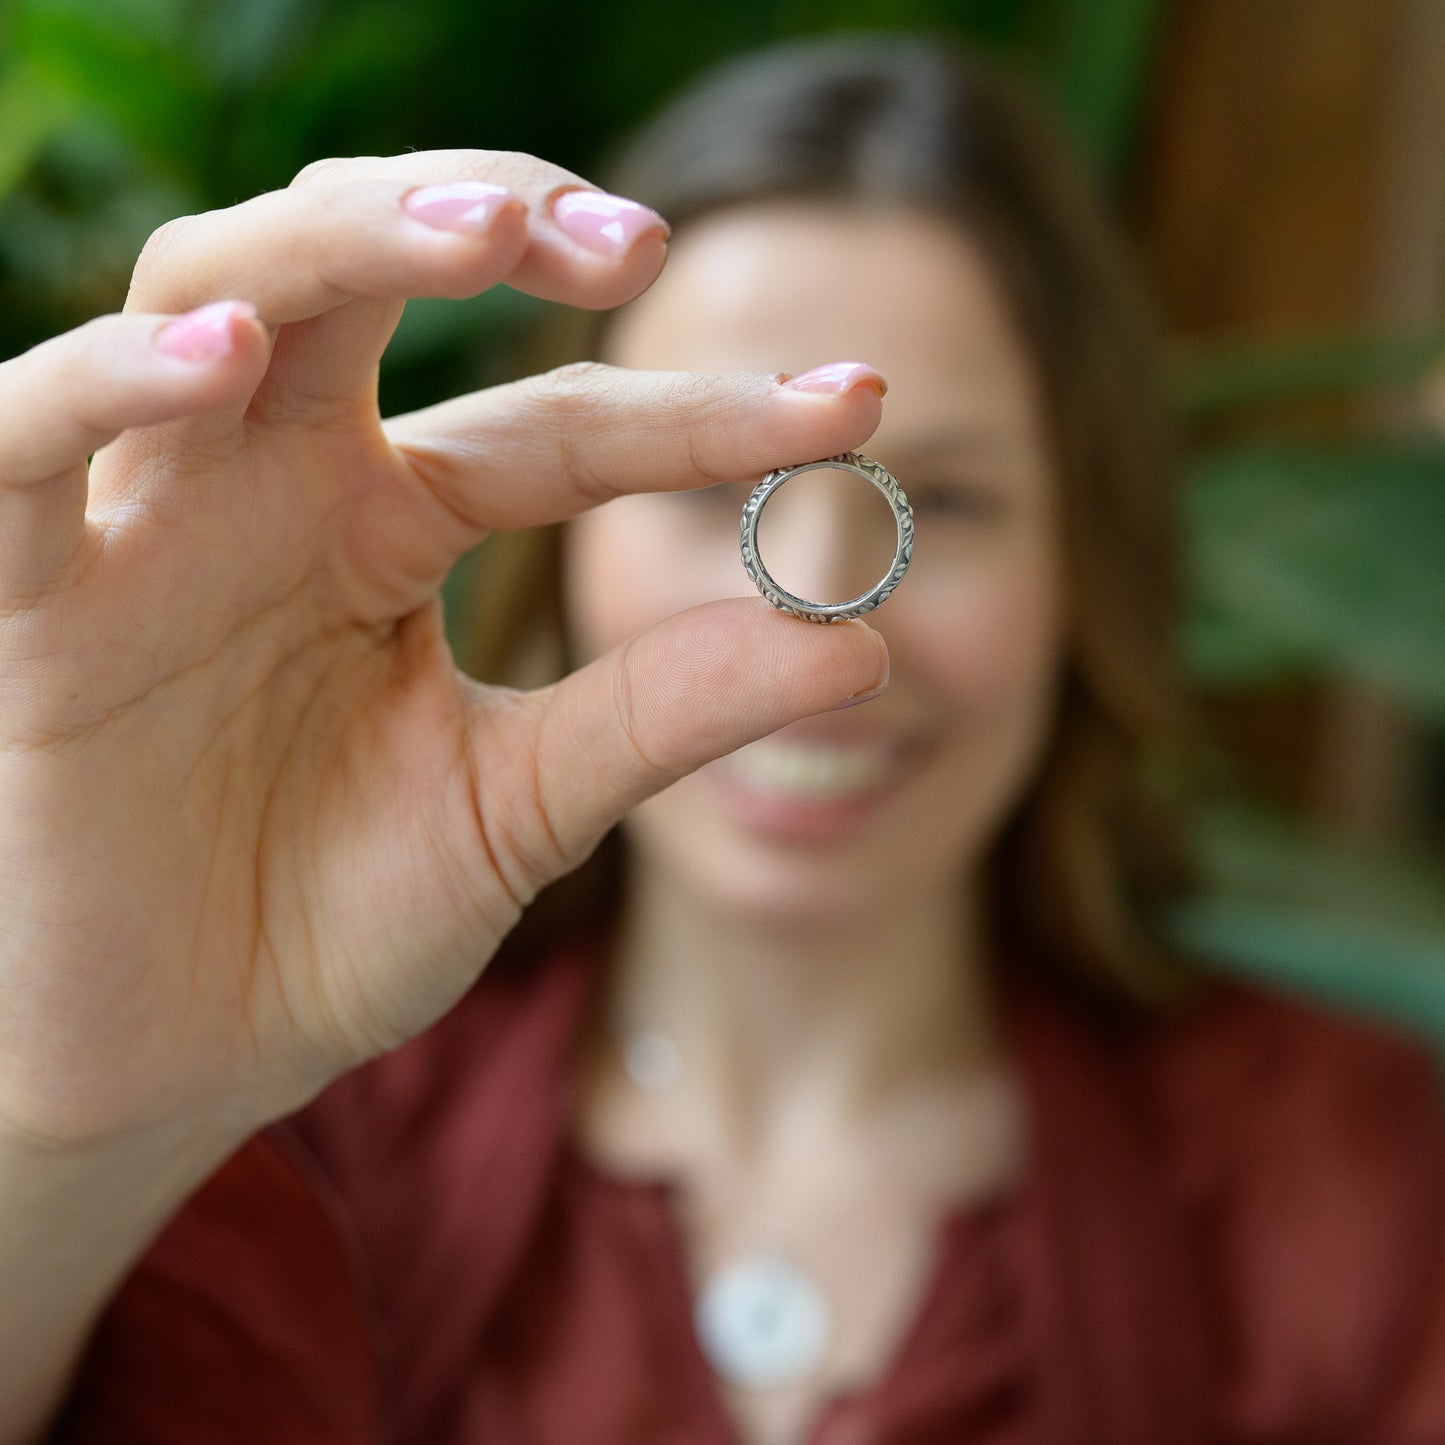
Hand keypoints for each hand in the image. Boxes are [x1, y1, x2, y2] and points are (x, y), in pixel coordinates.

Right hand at [0, 152, 887, 1149]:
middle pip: (366, 276)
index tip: (859, 406)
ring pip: (210, 295)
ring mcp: (148, 525)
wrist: (183, 1058)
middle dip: (491, 225)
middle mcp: (279, 488)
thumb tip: (863, 644)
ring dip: (339, 239)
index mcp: (393, 526)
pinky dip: (108, 382)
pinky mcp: (27, 603)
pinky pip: (24, 447)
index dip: (708, 414)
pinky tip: (232, 355)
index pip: (566, 431)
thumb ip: (663, 715)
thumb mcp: (524, 807)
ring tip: (479, 233)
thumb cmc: (329, 920)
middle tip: (639, 242)